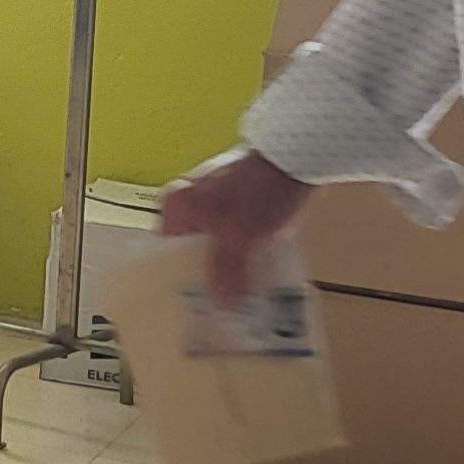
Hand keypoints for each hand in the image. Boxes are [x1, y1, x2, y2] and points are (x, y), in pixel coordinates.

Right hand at [160, 147, 313, 306]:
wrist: (295, 157)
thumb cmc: (259, 193)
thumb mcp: (239, 237)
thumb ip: (226, 271)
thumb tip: (221, 305)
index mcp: (175, 205)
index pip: (167, 251)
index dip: (179, 276)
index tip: (192, 299)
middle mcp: (188, 200)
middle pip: (193, 248)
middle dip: (208, 272)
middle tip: (220, 299)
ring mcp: (214, 197)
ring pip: (215, 240)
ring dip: (229, 261)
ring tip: (241, 287)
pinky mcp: (239, 197)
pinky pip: (233, 231)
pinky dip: (243, 247)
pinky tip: (257, 264)